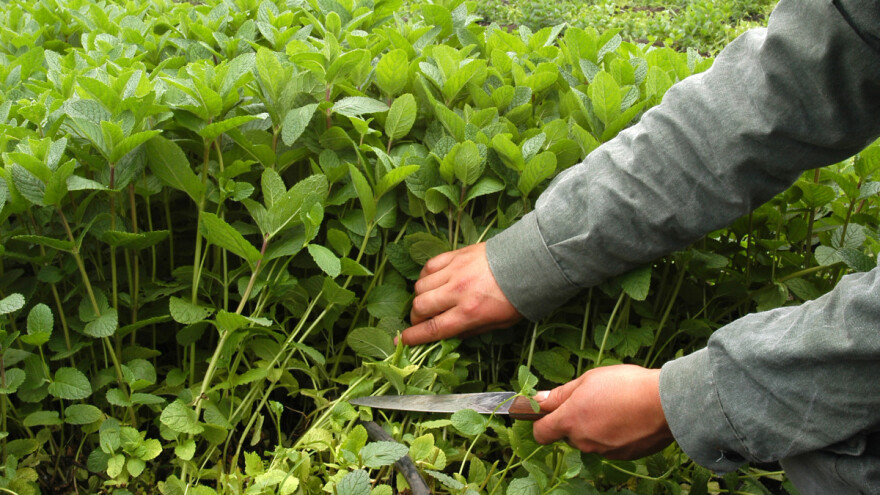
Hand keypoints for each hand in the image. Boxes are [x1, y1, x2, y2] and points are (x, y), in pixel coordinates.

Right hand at [398, 243, 521, 345]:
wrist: (529, 263)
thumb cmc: (517, 297)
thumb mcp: (499, 323)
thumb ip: (472, 330)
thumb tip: (450, 334)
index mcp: (469, 312)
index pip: (433, 329)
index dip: (413, 337)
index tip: (403, 341)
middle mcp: (457, 292)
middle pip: (420, 307)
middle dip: (415, 318)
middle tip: (421, 322)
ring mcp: (454, 271)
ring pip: (420, 286)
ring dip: (420, 297)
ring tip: (428, 301)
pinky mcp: (455, 255)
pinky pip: (429, 266)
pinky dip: (425, 276)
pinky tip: (432, 281)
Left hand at [533, 365, 673, 459]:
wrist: (665, 403)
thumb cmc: (625, 386)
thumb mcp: (588, 380)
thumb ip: (561, 394)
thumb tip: (539, 400)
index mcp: (570, 420)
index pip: (541, 432)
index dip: (540, 422)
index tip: (545, 412)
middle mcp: (583, 441)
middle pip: (568, 434)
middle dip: (575, 419)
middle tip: (593, 399)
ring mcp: (603, 451)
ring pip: (590, 439)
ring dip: (596, 426)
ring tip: (616, 406)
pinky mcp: (623, 456)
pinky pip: (610, 445)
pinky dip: (614, 434)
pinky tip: (628, 418)